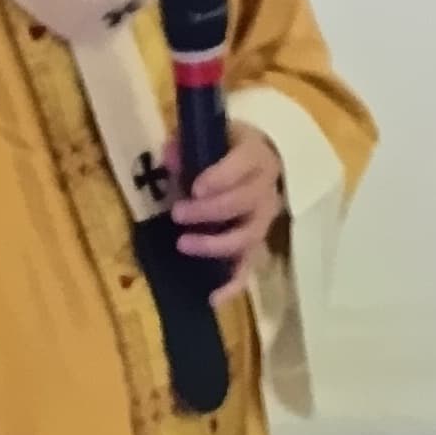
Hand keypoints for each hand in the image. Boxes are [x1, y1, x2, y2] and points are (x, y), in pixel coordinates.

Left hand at [171, 124, 285, 304]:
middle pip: (244, 203)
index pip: (244, 167)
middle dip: (210, 211)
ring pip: (248, 237)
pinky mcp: (256, 244)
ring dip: (216, 244)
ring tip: (184, 244)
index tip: (195, 188)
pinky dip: (232, 284)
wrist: (256, 159)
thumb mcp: (208, 135)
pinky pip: (249, 267)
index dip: (221, 177)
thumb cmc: (226, 147)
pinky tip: (212, 298)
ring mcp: (264, 220)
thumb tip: (169, 156)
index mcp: (256, 156)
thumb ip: (185, 144)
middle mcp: (266, 189)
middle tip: (178, 213)